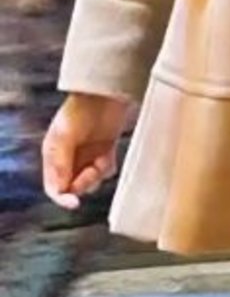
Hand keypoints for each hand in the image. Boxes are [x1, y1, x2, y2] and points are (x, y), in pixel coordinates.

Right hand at [42, 93, 127, 208]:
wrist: (105, 94)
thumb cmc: (79, 112)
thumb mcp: (64, 137)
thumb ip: (61, 164)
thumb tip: (61, 191)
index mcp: (53, 156)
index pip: (54, 188)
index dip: (62, 198)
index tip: (74, 202)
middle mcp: (69, 159)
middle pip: (74, 188)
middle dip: (84, 182)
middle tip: (94, 167)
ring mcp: (87, 157)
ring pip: (92, 183)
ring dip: (98, 174)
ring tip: (102, 156)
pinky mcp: (104, 153)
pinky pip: (106, 173)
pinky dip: (108, 167)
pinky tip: (108, 152)